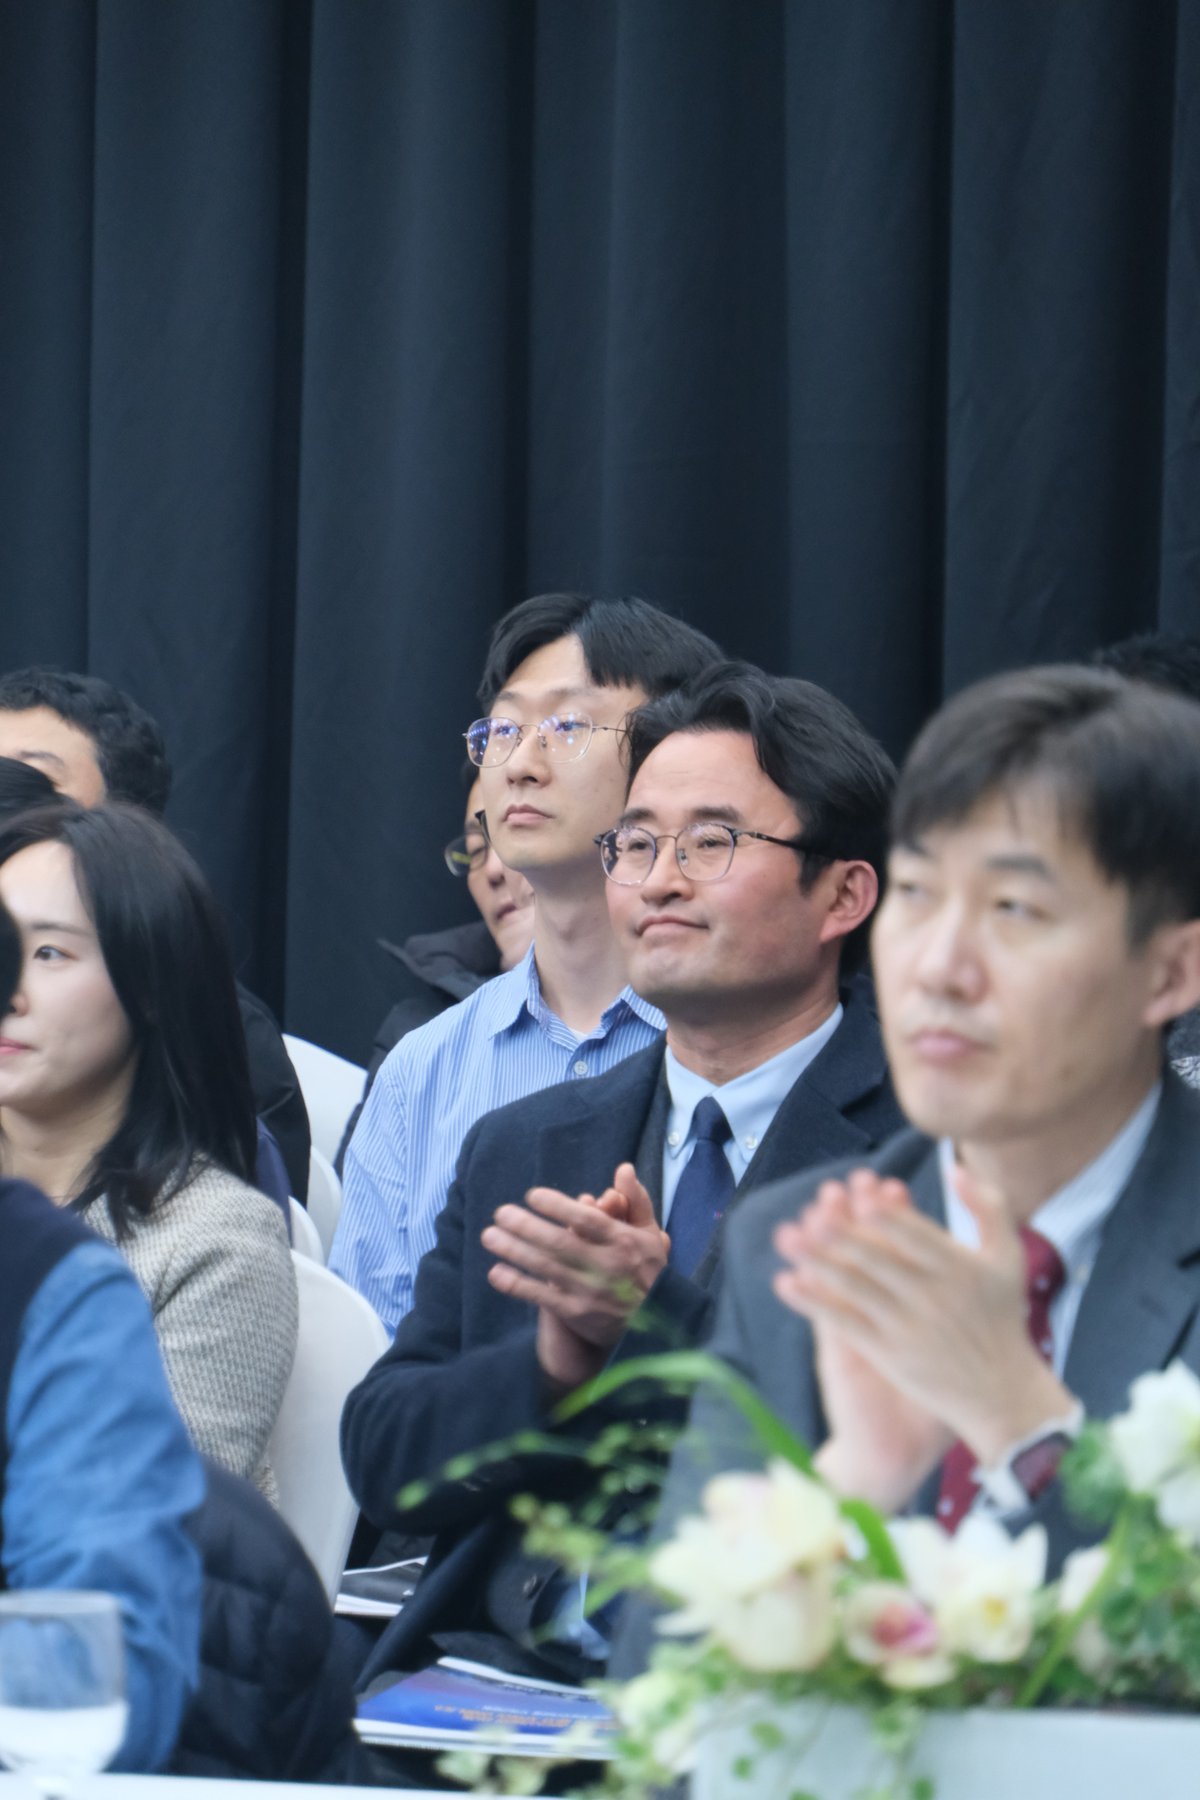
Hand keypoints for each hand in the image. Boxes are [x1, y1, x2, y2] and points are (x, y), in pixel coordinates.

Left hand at [483, 1164, 668, 1389]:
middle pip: (559, 1242)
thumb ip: (636, 1200)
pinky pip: (542, 1297)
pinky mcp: (577, 1314)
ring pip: (546, 1267)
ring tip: (489, 1236)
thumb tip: (622, 1168)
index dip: (558, 1206)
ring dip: (514, 1250)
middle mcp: (605, 1265)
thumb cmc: (649, 1272)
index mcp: (622, 1241)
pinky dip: (518, 1285)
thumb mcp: (650, 1234)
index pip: (586, 1220)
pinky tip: (496, 1273)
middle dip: (526, 1226)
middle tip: (500, 1213)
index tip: (532, 1196)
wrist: (657, 1326)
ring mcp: (589, 1291)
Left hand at [773, 1165, 1075, 1467]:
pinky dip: (815, 1304)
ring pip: (855, 1289)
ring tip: (786, 1237)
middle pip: (879, 1260)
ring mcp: (907, 1327)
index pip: (917, 1236)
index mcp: (958, 1267)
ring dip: (817, 1262)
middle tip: (812, 1214)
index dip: (887, 1217)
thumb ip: (989, 1208)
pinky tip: (787, 1283)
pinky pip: (846, 1323)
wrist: (1001, 1392)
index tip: (859, 1195)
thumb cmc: (1000, 1315)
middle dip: (843, 1236)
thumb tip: (957, 1168)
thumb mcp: (1008, 1257)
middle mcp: (931, 1296)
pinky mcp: (889, 1354)